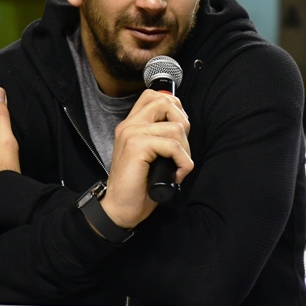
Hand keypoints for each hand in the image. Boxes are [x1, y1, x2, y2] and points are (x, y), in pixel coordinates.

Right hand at [98, 89, 193, 229]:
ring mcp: (131, 134)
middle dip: (183, 124)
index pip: (154, 96)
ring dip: (186, 151)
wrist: (120, 208)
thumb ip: (160, 136)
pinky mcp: (136, 147)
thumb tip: (182, 125)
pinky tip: (177, 175)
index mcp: (131, 125)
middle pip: (166, 102)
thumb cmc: (138, 186)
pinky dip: (183, 162)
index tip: (179, 133)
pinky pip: (173, 146)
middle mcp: (129, 125)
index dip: (175, 108)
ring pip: (176, 127)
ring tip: (179, 166)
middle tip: (181, 149)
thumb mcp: (151, 155)